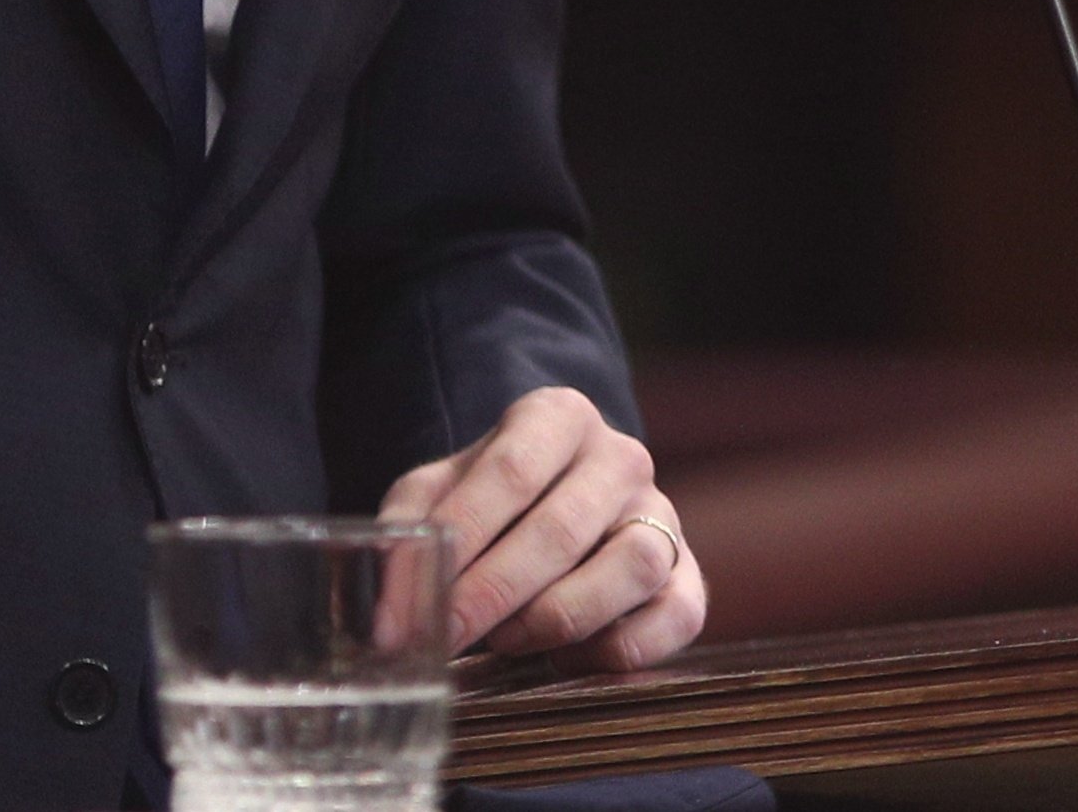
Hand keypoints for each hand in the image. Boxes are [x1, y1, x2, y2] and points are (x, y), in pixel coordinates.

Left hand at [379, 386, 704, 671]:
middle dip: (493, 593)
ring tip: (509, 640)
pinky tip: (570, 660)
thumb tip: (388, 607)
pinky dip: (624, 647)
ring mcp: (662, 514)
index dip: (460, 541)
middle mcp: (620, 458)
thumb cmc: (488, 501)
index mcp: (558, 417)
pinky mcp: (689, 573)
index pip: (511, 472)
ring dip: (561, 614)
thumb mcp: (438, 491)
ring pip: (633, 564)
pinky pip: (677, 614)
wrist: (556, 500)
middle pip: (562, 526)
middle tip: (445, 639)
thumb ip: (408, 530)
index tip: (410, 608)